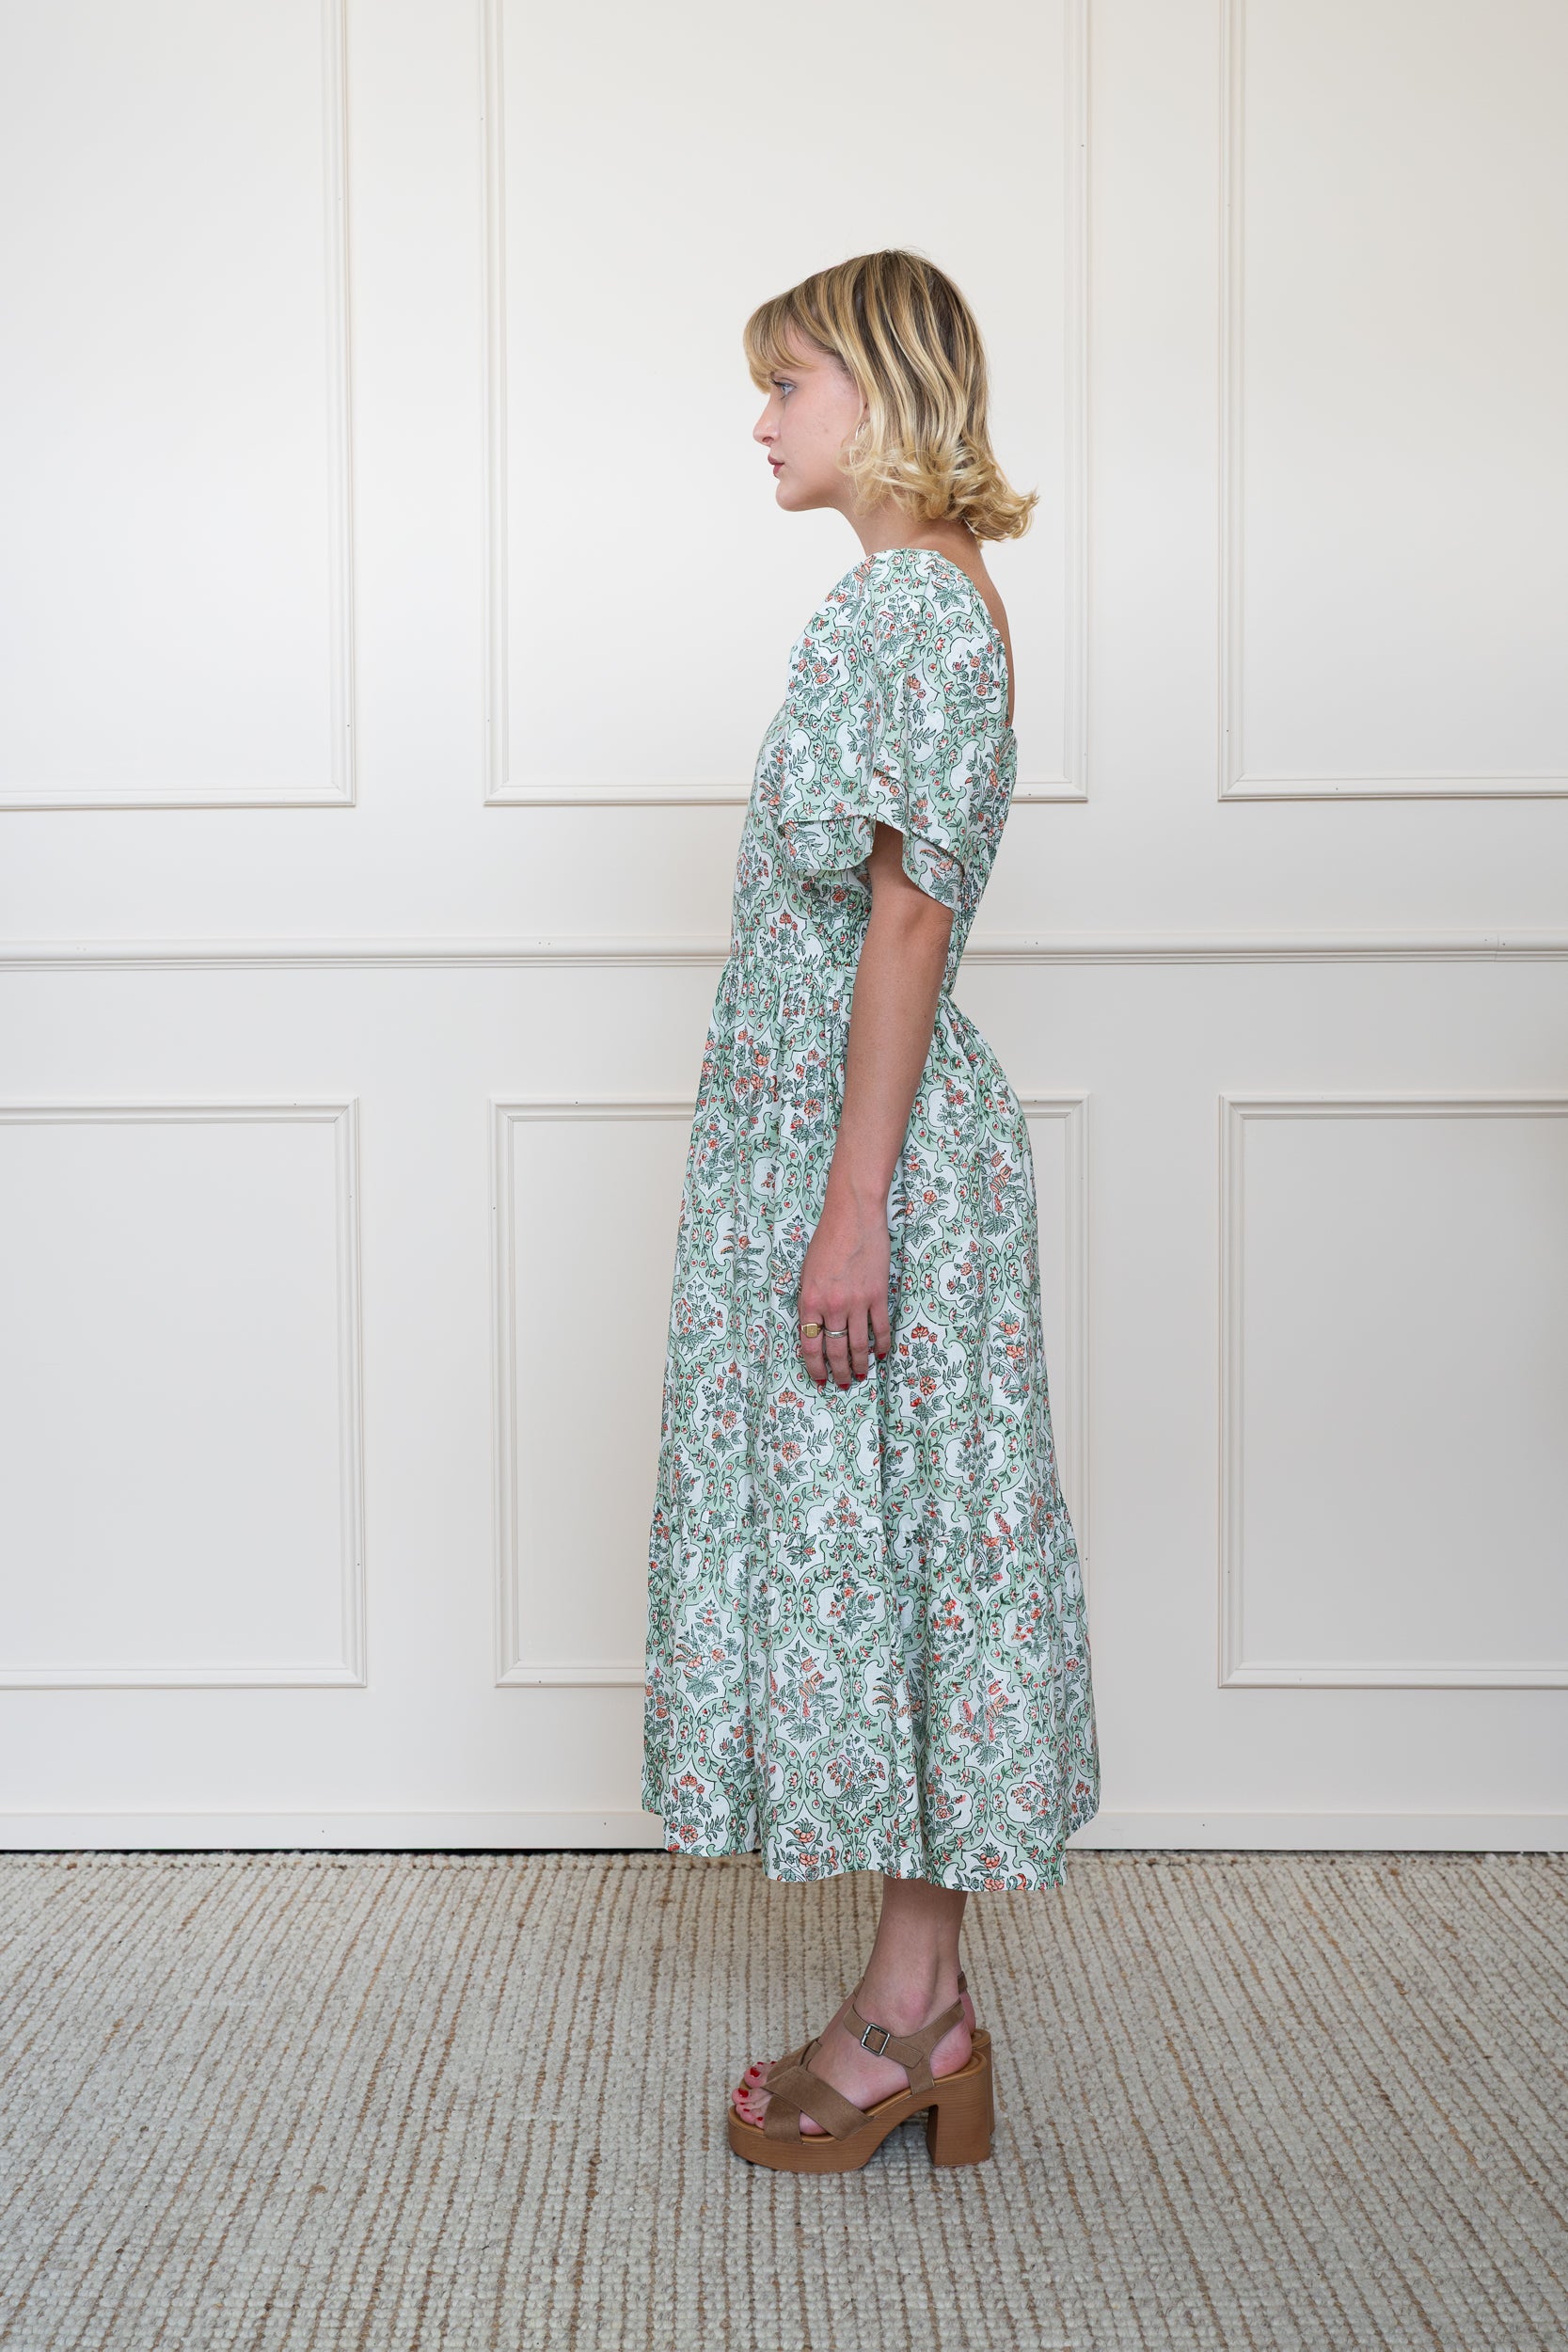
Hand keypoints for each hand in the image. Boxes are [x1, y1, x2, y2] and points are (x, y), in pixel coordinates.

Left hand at [798, 1188, 892, 1389]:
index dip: (815, 1367)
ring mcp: (856, 1301)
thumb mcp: (807, 1273)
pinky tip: (880, 1354)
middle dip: (838, 1372)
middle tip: (842, 1384)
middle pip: (835, 1351)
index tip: (819, 1379)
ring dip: (859, 1364)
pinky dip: (881, 1344)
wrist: (852, 1217)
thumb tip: (817, 1329)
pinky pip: (880, 1328)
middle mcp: (832, 1306)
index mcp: (809, 1301)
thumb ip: (811, 1302)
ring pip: (858, 1344)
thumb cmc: (826, 1241)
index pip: (810, 1345)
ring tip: (860, 1375)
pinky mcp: (877, 1294)